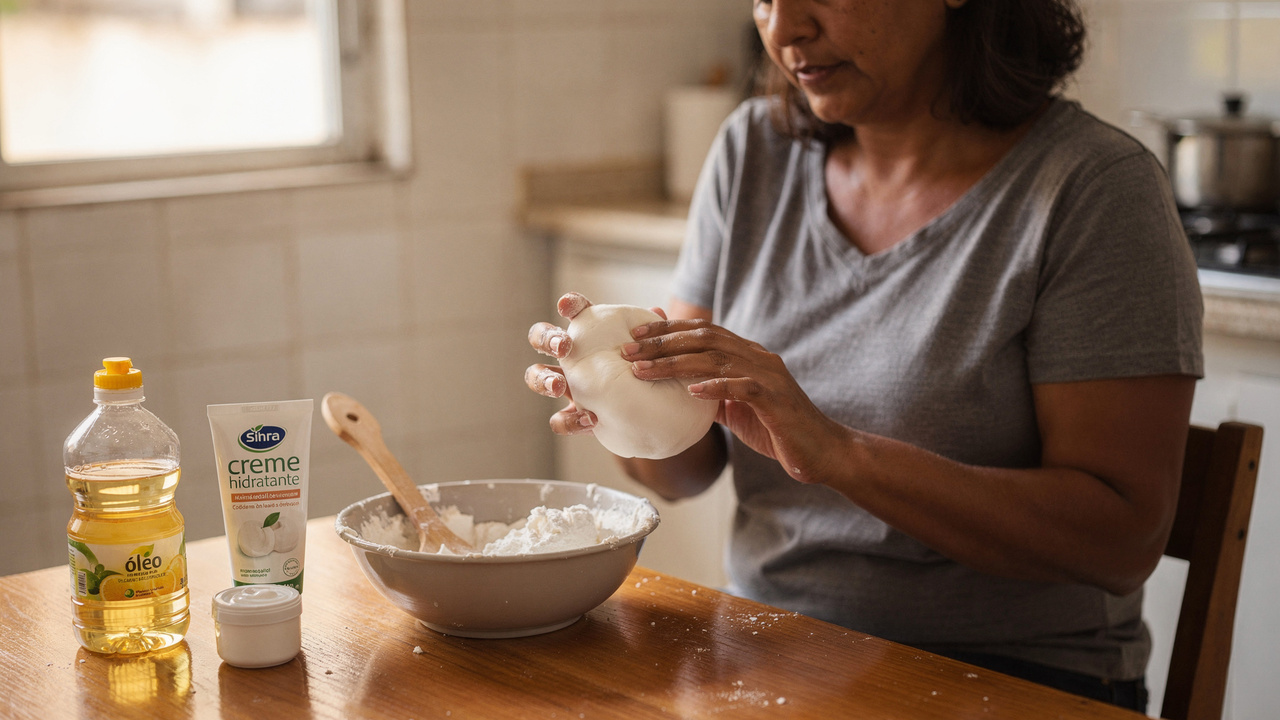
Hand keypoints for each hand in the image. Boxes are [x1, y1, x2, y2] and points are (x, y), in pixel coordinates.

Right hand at [524, 292, 670, 436]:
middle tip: (563, 346)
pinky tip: (590, 420)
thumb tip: (658, 312)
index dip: (569, 305)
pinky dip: (569, 421)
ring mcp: (568, 388)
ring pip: (536, 376)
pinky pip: (558, 421)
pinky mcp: (573, 418)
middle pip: (541, 338)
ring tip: (559, 386)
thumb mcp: (654, 354)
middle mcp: (572, 358)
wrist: (659, 419)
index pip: (574, 312)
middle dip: (546, 338)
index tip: (566, 306)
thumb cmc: (651, 374)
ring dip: (543, 379)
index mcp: (591, 334)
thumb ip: (652, 336)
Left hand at [621, 317, 846, 481]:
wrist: (822, 452)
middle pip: (704, 338)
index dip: (669, 328)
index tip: (636, 332)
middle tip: (629, 349)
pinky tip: (691, 389)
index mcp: (748, 355)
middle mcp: (758, 358)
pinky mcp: (776, 400)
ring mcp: (769, 377)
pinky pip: (743, 388)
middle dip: (663, 342)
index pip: (704, 331)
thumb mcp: (738, 410)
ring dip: (676, 363)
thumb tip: (682, 388)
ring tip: (644, 370)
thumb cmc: (779, 431)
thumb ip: (714, 394)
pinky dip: (716, 386)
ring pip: (717, 359)